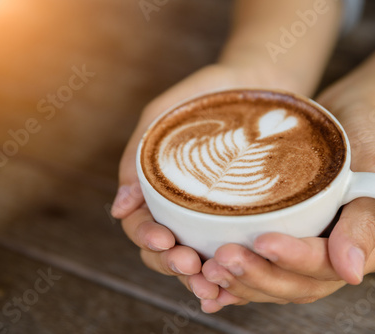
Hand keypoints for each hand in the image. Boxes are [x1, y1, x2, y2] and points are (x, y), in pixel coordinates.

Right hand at [111, 64, 307, 283]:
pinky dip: (229, 275)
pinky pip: (229, 253)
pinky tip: (236, 287)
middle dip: (171, 264)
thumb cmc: (203, 95)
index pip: (139, 223)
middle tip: (189, 266)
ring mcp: (207, 217)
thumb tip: (120, 208)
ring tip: (211, 285)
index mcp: (153, 189)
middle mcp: (177, 209)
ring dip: (198, 278)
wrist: (255, 85)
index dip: (147, 237)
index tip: (164, 241)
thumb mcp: (163, 115)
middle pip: (163, 250)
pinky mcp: (238, 220)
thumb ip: (136, 157)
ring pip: (194, 259)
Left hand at [188, 80, 374, 312]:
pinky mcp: (289, 246)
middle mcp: (340, 259)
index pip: (328, 266)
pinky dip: (238, 281)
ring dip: (242, 282)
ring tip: (210, 270)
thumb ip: (366, 219)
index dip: (294, 259)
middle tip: (223, 260)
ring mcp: (313, 255)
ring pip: (276, 284)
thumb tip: (351, 273)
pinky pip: (264, 271)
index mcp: (373, 247)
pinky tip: (210, 281)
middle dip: (258, 276)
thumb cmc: (366, 132)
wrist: (349, 116)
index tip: (262, 241)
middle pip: (297, 284)